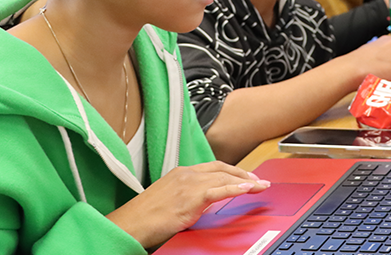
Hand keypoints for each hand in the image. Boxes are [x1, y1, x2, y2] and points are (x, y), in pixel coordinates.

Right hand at [107, 161, 269, 248]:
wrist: (131, 223)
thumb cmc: (145, 217)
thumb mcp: (170, 200)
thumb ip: (188, 196)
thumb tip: (204, 203)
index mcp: (181, 173)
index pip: (213, 166)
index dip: (232, 171)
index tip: (246, 177)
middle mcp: (186, 174)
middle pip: (222, 169)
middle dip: (243, 174)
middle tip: (259, 181)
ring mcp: (188, 184)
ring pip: (224, 177)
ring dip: (245, 181)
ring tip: (260, 185)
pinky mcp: (190, 197)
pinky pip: (218, 190)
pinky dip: (235, 188)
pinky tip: (247, 189)